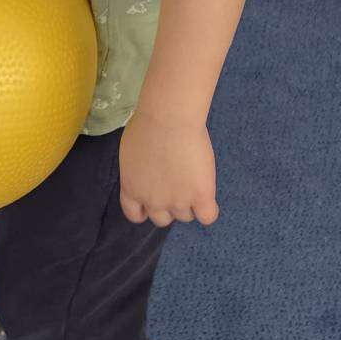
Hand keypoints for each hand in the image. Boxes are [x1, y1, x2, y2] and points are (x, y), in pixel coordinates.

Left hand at [118, 107, 218, 227]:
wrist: (169, 120)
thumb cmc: (147, 125)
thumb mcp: (131, 152)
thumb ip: (137, 170)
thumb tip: (148, 172)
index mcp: (131, 189)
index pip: (134, 214)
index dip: (145, 210)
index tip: (152, 202)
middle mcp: (153, 202)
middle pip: (162, 219)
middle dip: (169, 206)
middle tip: (177, 185)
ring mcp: (177, 202)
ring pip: (186, 216)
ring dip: (189, 204)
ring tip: (194, 181)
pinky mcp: (200, 197)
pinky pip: (207, 217)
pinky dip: (208, 210)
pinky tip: (208, 196)